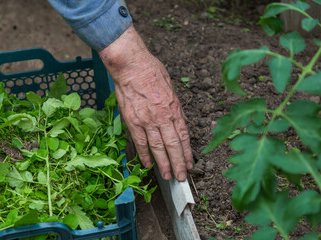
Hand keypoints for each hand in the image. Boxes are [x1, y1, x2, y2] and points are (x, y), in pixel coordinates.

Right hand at [99, 26, 192, 180]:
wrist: (131, 66)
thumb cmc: (152, 72)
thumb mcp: (171, 87)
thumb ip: (175, 107)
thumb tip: (181, 121)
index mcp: (174, 108)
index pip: (183, 136)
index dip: (187, 152)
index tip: (190, 163)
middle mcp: (162, 117)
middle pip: (172, 145)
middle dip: (178, 163)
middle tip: (181, 177)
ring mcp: (146, 120)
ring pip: (157, 147)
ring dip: (163, 163)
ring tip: (167, 176)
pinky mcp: (132, 121)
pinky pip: (140, 142)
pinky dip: (144, 154)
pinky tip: (147, 164)